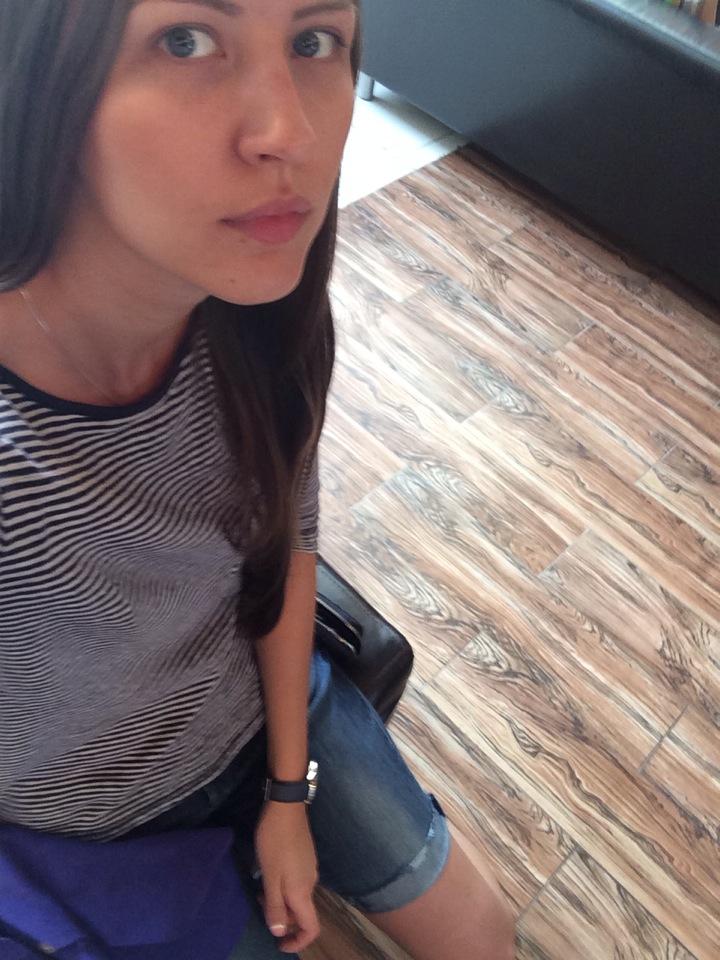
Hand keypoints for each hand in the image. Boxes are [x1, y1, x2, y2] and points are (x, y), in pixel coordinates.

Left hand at [254, 801, 320, 952]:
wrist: (286, 807)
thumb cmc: (275, 842)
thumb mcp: (270, 876)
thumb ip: (275, 905)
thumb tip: (280, 932)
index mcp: (303, 892)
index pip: (312, 928)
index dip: (298, 942)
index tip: (279, 944)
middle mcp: (311, 882)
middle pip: (303, 914)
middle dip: (283, 920)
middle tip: (260, 909)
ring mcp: (310, 868)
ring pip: (298, 897)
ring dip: (281, 902)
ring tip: (260, 890)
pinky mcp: (306, 856)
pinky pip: (297, 883)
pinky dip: (283, 887)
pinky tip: (268, 873)